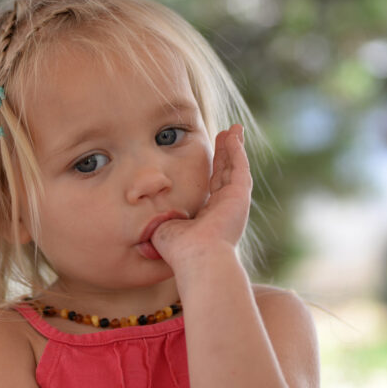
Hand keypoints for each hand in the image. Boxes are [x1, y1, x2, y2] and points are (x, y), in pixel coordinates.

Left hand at [151, 124, 252, 265]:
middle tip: (226, 135)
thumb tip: (146, 215)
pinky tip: (233, 136)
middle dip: (225, 154)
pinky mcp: (240, 197)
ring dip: (234, 148)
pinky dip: (237, 151)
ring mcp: (234, 203)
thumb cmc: (177, 250)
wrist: (196, 257)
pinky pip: (240, 168)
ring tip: (234, 130)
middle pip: (225, 174)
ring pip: (235, 168)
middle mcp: (224, 209)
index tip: (207, 153)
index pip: (211, 187)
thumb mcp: (164, 227)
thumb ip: (162, 217)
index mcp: (208, 217)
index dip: (211, 169)